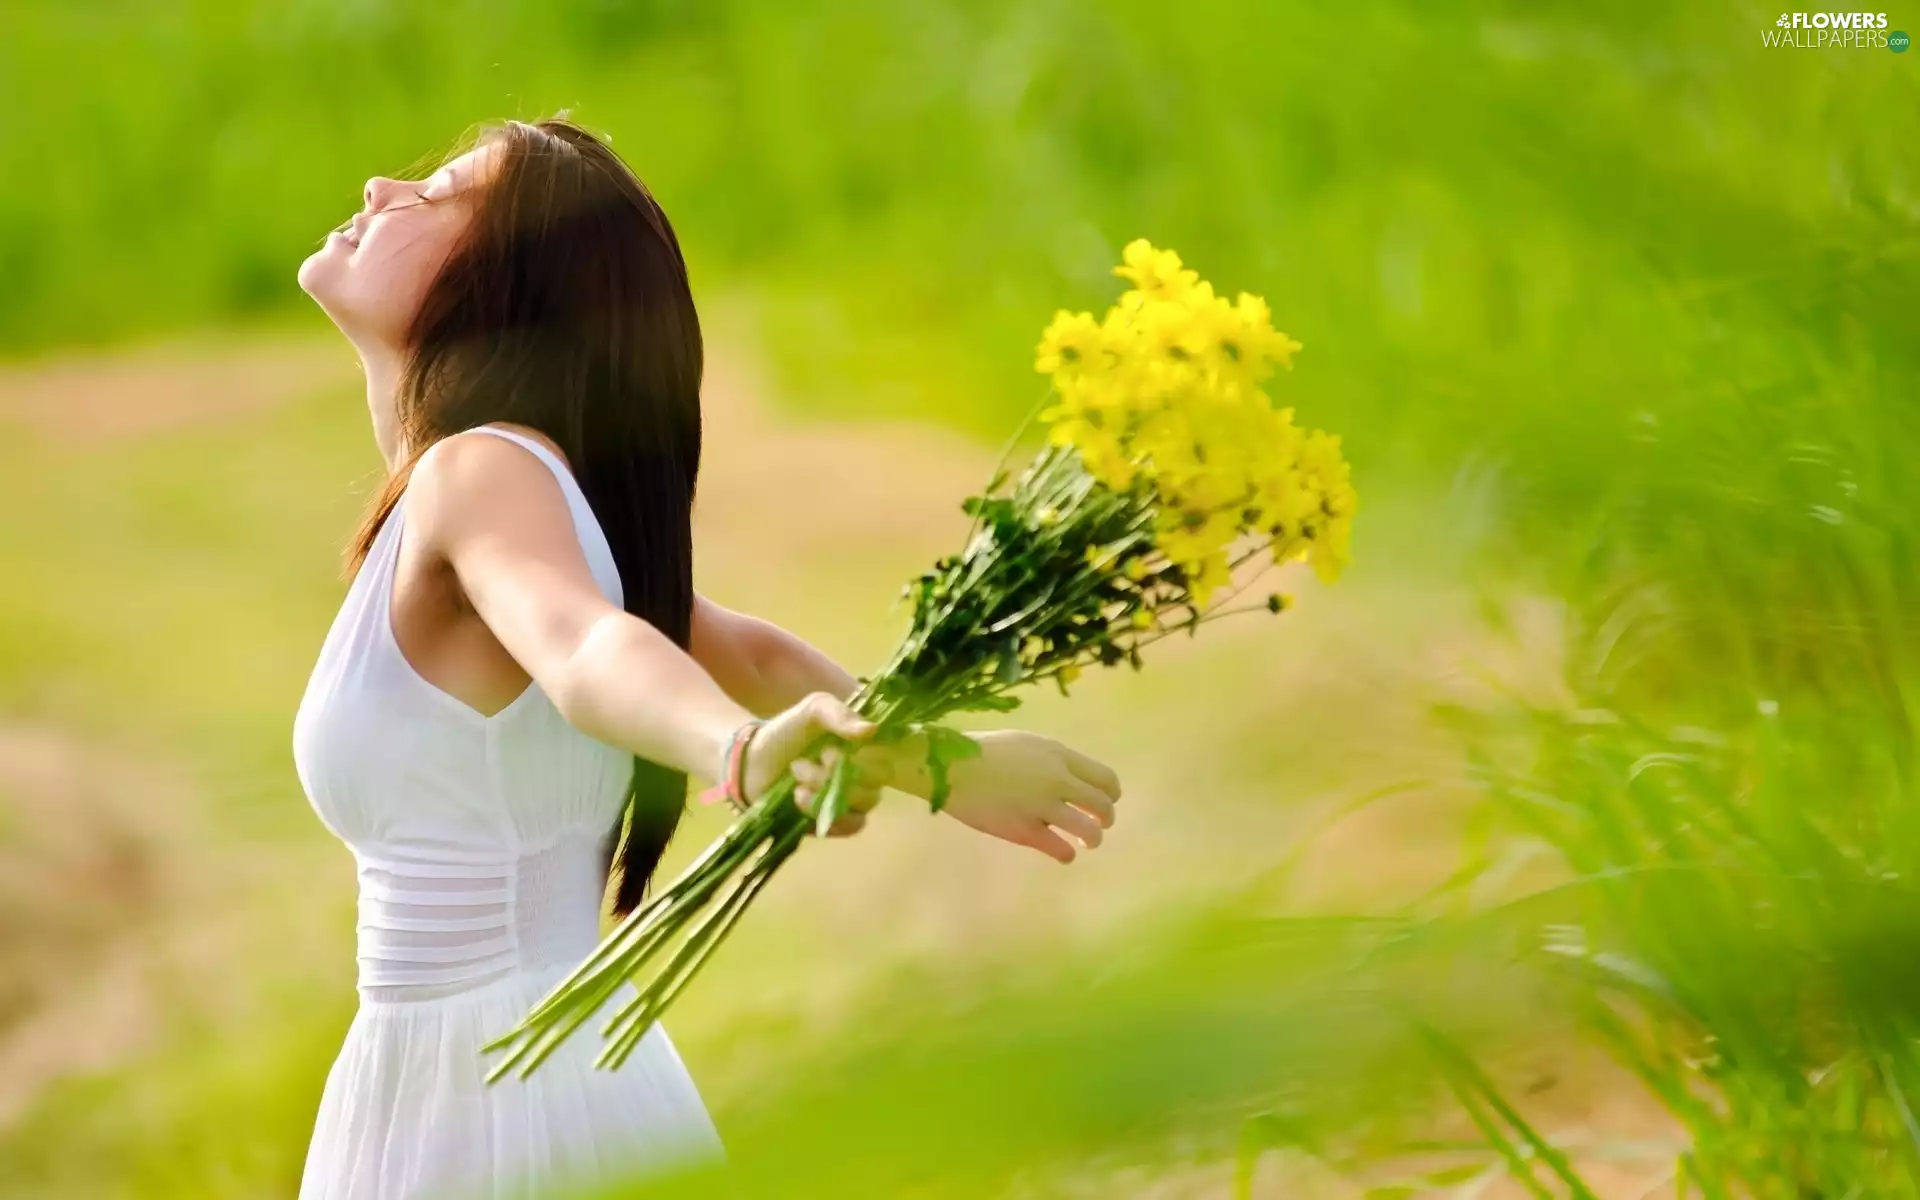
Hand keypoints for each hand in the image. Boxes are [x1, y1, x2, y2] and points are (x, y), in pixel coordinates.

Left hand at [741, 693, 879, 836]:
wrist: (751, 764)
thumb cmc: (786, 733)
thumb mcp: (811, 711)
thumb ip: (839, 714)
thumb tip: (872, 730)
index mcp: (865, 746)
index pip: (888, 754)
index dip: (866, 754)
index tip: (832, 747)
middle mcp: (865, 773)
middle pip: (877, 781)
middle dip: (838, 772)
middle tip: (806, 761)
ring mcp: (853, 800)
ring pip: (863, 803)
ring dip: (826, 789)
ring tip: (796, 780)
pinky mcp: (837, 823)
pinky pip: (850, 825)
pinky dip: (823, 811)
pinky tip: (798, 797)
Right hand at [939, 730, 1120, 862]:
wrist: (950, 767)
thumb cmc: (983, 752)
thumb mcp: (1026, 744)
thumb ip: (1053, 760)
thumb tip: (1072, 778)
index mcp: (1058, 755)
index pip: (1105, 778)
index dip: (1111, 794)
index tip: (1104, 801)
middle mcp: (1057, 779)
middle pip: (1102, 805)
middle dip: (1106, 818)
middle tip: (1099, 824)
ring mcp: (1042, 806)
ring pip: (1089, 831)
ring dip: (1092, 839)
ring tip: (1085, 841)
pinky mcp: (1024, 830)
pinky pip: (1061, 849)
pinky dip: (1067, 853)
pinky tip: (1063, 853)